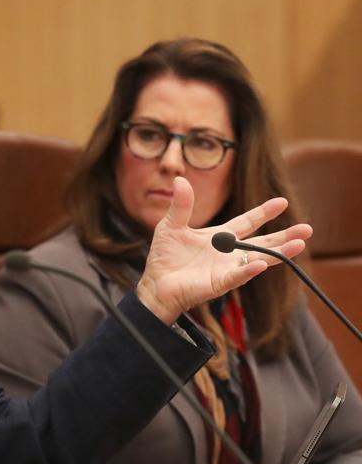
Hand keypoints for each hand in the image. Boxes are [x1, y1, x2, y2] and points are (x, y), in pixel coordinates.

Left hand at [136, 176, 312, 322]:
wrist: (155, 284)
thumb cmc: (164, 257)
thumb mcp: (171, 225)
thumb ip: (181, 205)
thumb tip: (180, 179)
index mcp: (219, 237)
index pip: (247, 222)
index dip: (264, 213)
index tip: (282, 202)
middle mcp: (228, 253)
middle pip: (263, 242)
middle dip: (285, 236)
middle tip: (307, 229)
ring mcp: (227, 269)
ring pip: (258, 259)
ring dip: (279, 253)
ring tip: (300, 245)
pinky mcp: (219, 283)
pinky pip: (238, 276)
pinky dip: (249, 270)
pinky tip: (262, 264)